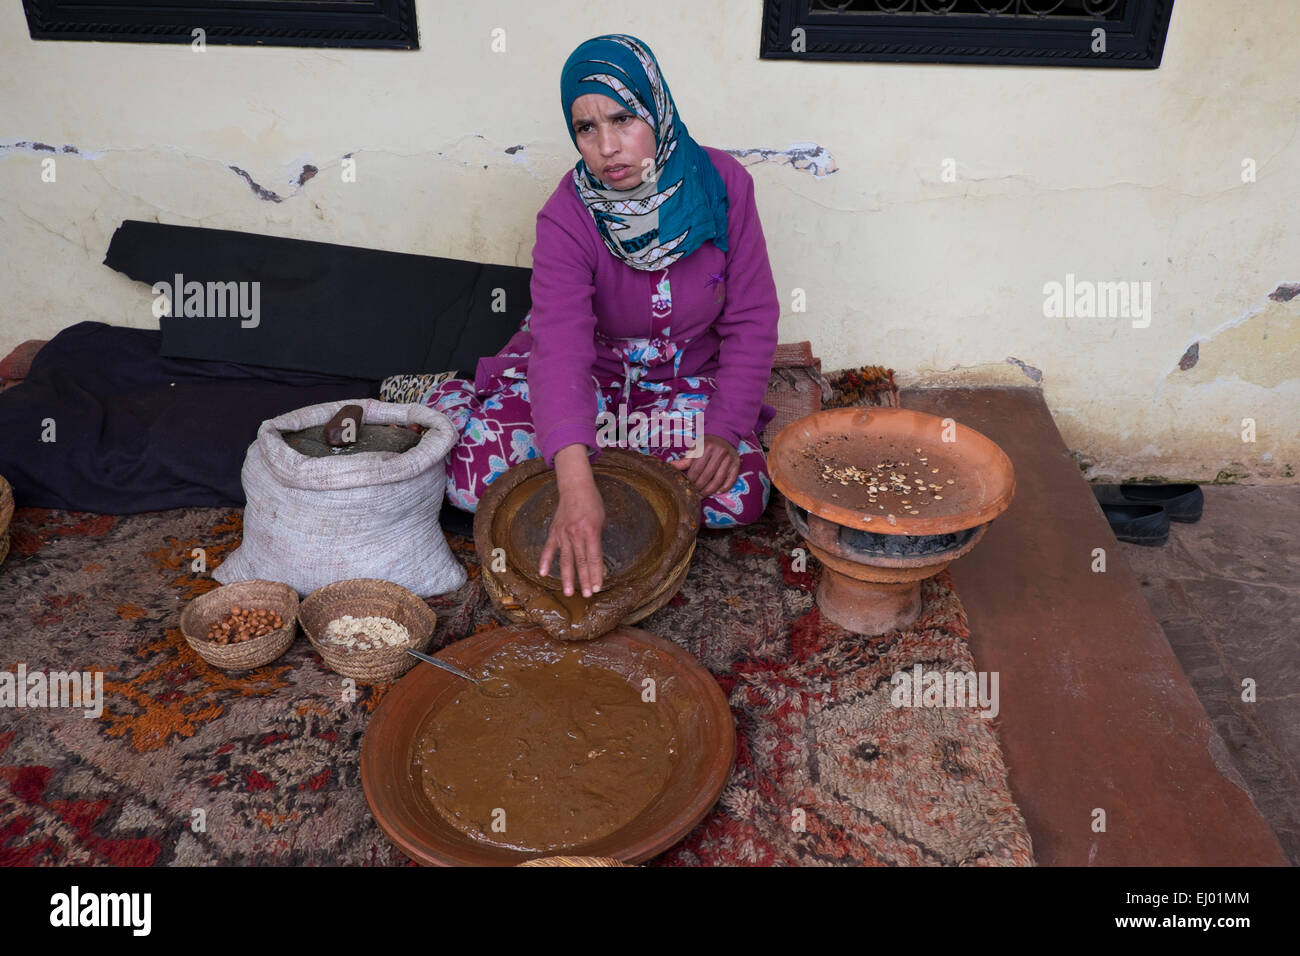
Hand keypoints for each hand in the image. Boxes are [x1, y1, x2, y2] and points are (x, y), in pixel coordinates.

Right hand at [539, 445, 605, 596]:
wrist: (575, 487)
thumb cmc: (592, 503)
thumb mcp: (602, 520)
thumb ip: (597, 540)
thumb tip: (595, 557)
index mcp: (591, 531)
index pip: (594, 557)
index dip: (596, 574)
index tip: (597, 587)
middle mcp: (576, 534)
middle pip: (581, 562)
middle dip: (584, 580)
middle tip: (587, 595)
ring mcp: (563, 533)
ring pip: (565, 559)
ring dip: (567, 577)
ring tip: (568, 592)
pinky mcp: (554, 532)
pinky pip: (549, 549)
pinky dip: (545, 561)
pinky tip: (543, 573)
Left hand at [670, 435, 739, 497]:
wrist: (724, 434)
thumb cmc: (706, 443)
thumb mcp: (695, 448)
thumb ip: (685, 459)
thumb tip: (670, 466)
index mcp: (706, 447)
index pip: (696, 469)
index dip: (691, 480)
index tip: (687, 486)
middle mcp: (719, 453)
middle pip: (707, 476)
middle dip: (699, 487)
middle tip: (694, 494)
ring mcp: (729, 459)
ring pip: (718, 480)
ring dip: (710, 490)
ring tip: (702, 495)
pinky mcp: (736, 464)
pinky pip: (731, 479)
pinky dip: (724, 488)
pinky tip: (717, 492)